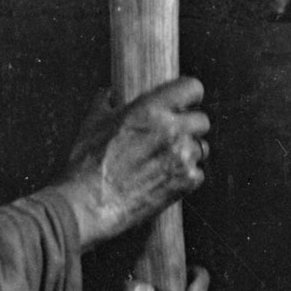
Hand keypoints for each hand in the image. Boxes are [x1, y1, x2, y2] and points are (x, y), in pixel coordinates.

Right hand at [52, 77, 209, 248]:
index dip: (189, 96)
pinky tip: (165, 179)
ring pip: (201, 147)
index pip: (192, 88)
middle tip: (171, 137)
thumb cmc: (87, 164)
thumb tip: (110, 93)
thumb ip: (106, 102)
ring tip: (164, 162)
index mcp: (150, 109)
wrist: (88, 203)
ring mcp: (182, 157)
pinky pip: (198, 173)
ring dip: (187, 153)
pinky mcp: (186, 182)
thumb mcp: (92, 123)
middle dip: (189, 127)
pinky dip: (186, 177)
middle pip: (202, 120)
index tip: (185, 103)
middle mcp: (172, 130)